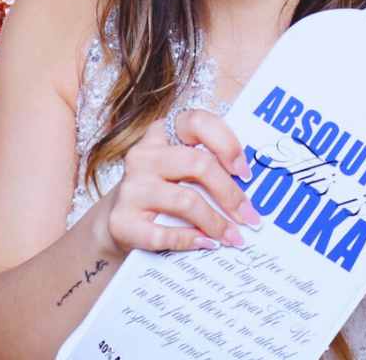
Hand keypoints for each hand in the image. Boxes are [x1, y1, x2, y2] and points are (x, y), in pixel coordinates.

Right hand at [97, 108, 262, 256]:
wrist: (117, 220)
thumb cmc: (160, 191)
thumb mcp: (178, 169)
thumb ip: (207, 166)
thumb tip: (248, 193)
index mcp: (161, 135)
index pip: (197, 122)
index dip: (226, 144)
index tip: (244, 172)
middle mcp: (143, 156)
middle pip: (198, 164)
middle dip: (230, 193)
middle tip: (248, 216)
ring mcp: (130, 188)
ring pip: (185, 200)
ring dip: (215, 222)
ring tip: (232, 237)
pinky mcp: (121, 220)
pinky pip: (163, 233)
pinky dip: (189, 240)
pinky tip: (205, 243)